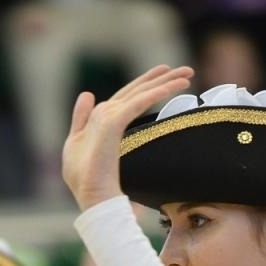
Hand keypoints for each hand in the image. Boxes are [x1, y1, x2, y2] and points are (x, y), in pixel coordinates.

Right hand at [61, 65, 192, 211]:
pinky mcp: (113, 122)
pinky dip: (159, 92)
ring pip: (142, 92)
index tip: (166, 76)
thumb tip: (87, 94)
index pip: (128, 94)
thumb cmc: (86, 178)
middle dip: (162, 77)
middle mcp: (105, 111)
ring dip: (167, 81)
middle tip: (186, 70)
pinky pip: (141, 102)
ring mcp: (108, 115)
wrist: (91, 194)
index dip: (146, 83)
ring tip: (188, 73)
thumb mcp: (77, 143)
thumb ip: (82, 118)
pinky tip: (176, 86)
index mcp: (100, 117)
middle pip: (138, 89)